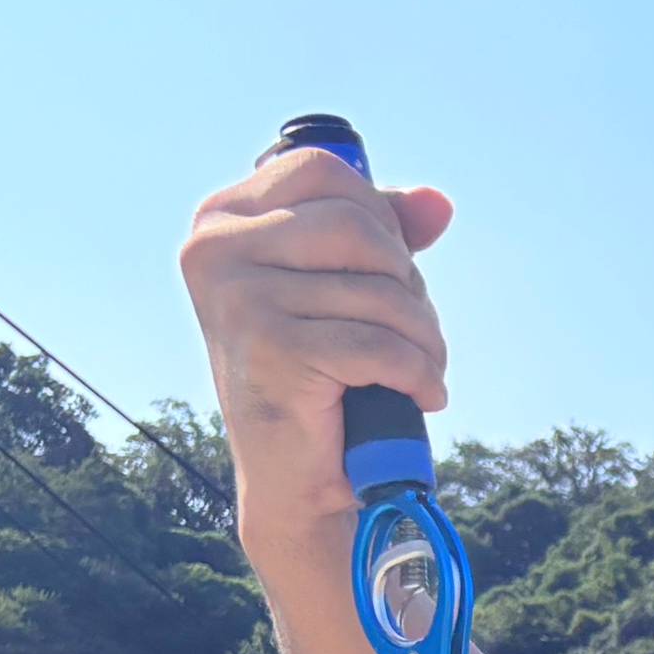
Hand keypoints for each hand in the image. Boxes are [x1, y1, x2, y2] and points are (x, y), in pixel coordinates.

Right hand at [175, 139, 456, 563]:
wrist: (297, 480)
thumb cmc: (320, 376)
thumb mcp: (342, 286)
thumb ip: (382, 232)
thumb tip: (438, 202)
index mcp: (221, 219)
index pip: (324, 172)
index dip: (379, 217)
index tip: (389, 272)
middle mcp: (215, 250)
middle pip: (360, 227)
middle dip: (408, 284)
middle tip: (414, 333)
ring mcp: (237, 298)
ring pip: (380, 291)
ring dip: (424, 338)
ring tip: (420, 370)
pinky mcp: (270, 350)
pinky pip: (381, 345)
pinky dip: (419, 375)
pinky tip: (421, 396)